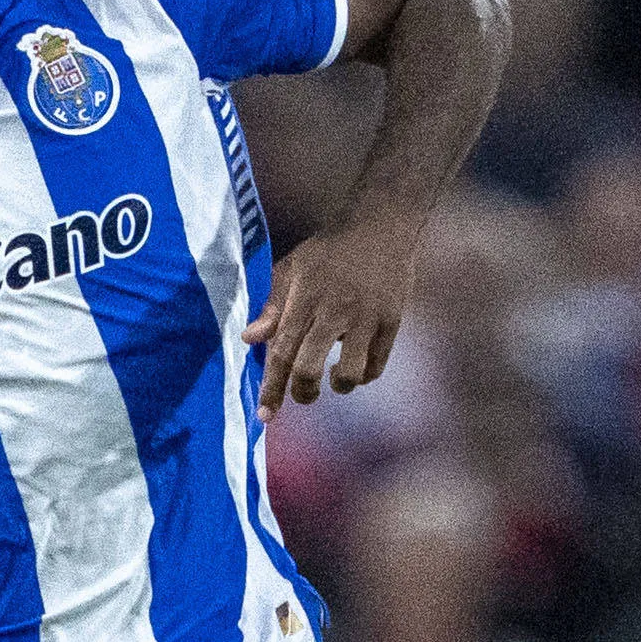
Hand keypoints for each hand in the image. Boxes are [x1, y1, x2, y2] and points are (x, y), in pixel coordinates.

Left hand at [244, 219, 421, 413]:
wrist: (382, 225)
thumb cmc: (331, 249)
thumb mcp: (294, 268)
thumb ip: (272, 306)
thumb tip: (248, 339)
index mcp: (304, 298)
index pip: (281, 351)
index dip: (271, 388)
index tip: (265, 416)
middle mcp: (333, 310)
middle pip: (309, 368)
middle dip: (302, 392)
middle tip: (303, 395)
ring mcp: (365, 317)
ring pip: (349, 373)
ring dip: (339, 385)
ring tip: (333, 378)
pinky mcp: (391, 321)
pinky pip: (377, 365)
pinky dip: (365, 376)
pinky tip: (357, 368)